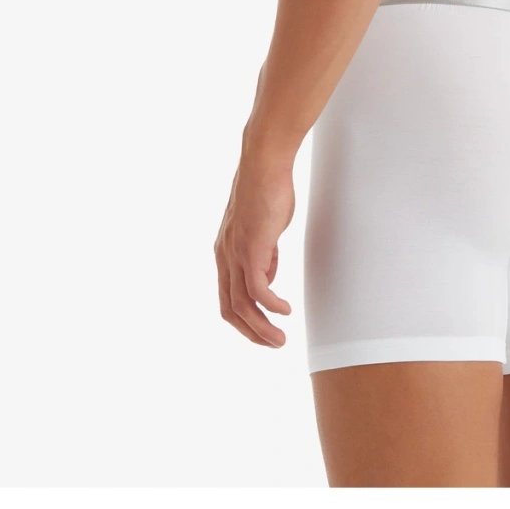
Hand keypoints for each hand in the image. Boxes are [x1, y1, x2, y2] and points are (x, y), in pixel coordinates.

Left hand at [214, 159, 294, 347]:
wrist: (264, 164)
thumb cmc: (266, 190)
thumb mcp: (263, 230)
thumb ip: (263, 255)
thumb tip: (268, 276)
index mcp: (225, 253)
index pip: (227, 299)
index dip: (244, 321)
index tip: (262, 330)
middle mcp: (225, 257)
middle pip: (230, 310)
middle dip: (251, 332)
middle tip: (272, 344)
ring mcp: (236, 253)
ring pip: (243, 305)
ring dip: (262, 327)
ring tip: (280, 338)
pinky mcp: (251, 248)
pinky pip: (258, 289)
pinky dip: (271, 305)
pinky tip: (284, 309)